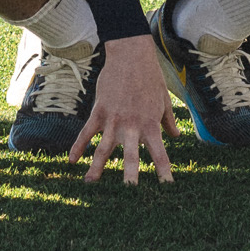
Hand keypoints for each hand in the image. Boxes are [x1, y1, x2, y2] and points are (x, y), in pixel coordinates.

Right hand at [74, 34, 175, 185]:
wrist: (130, 55)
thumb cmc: (150, 77)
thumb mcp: (163, 100)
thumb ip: (168, 121)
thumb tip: (176, 136)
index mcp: (150, 124)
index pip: (159, 153)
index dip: (163, 171)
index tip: (167, 188)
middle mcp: (132, 125)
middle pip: (131, 156)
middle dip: (130, 176)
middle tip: (129, 195)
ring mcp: (113, 119)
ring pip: (104, 148)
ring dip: (97, 167)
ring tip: (91, 185)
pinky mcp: (99, 111)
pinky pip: (87, 132)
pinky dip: (79, 146)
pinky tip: (72, 160)